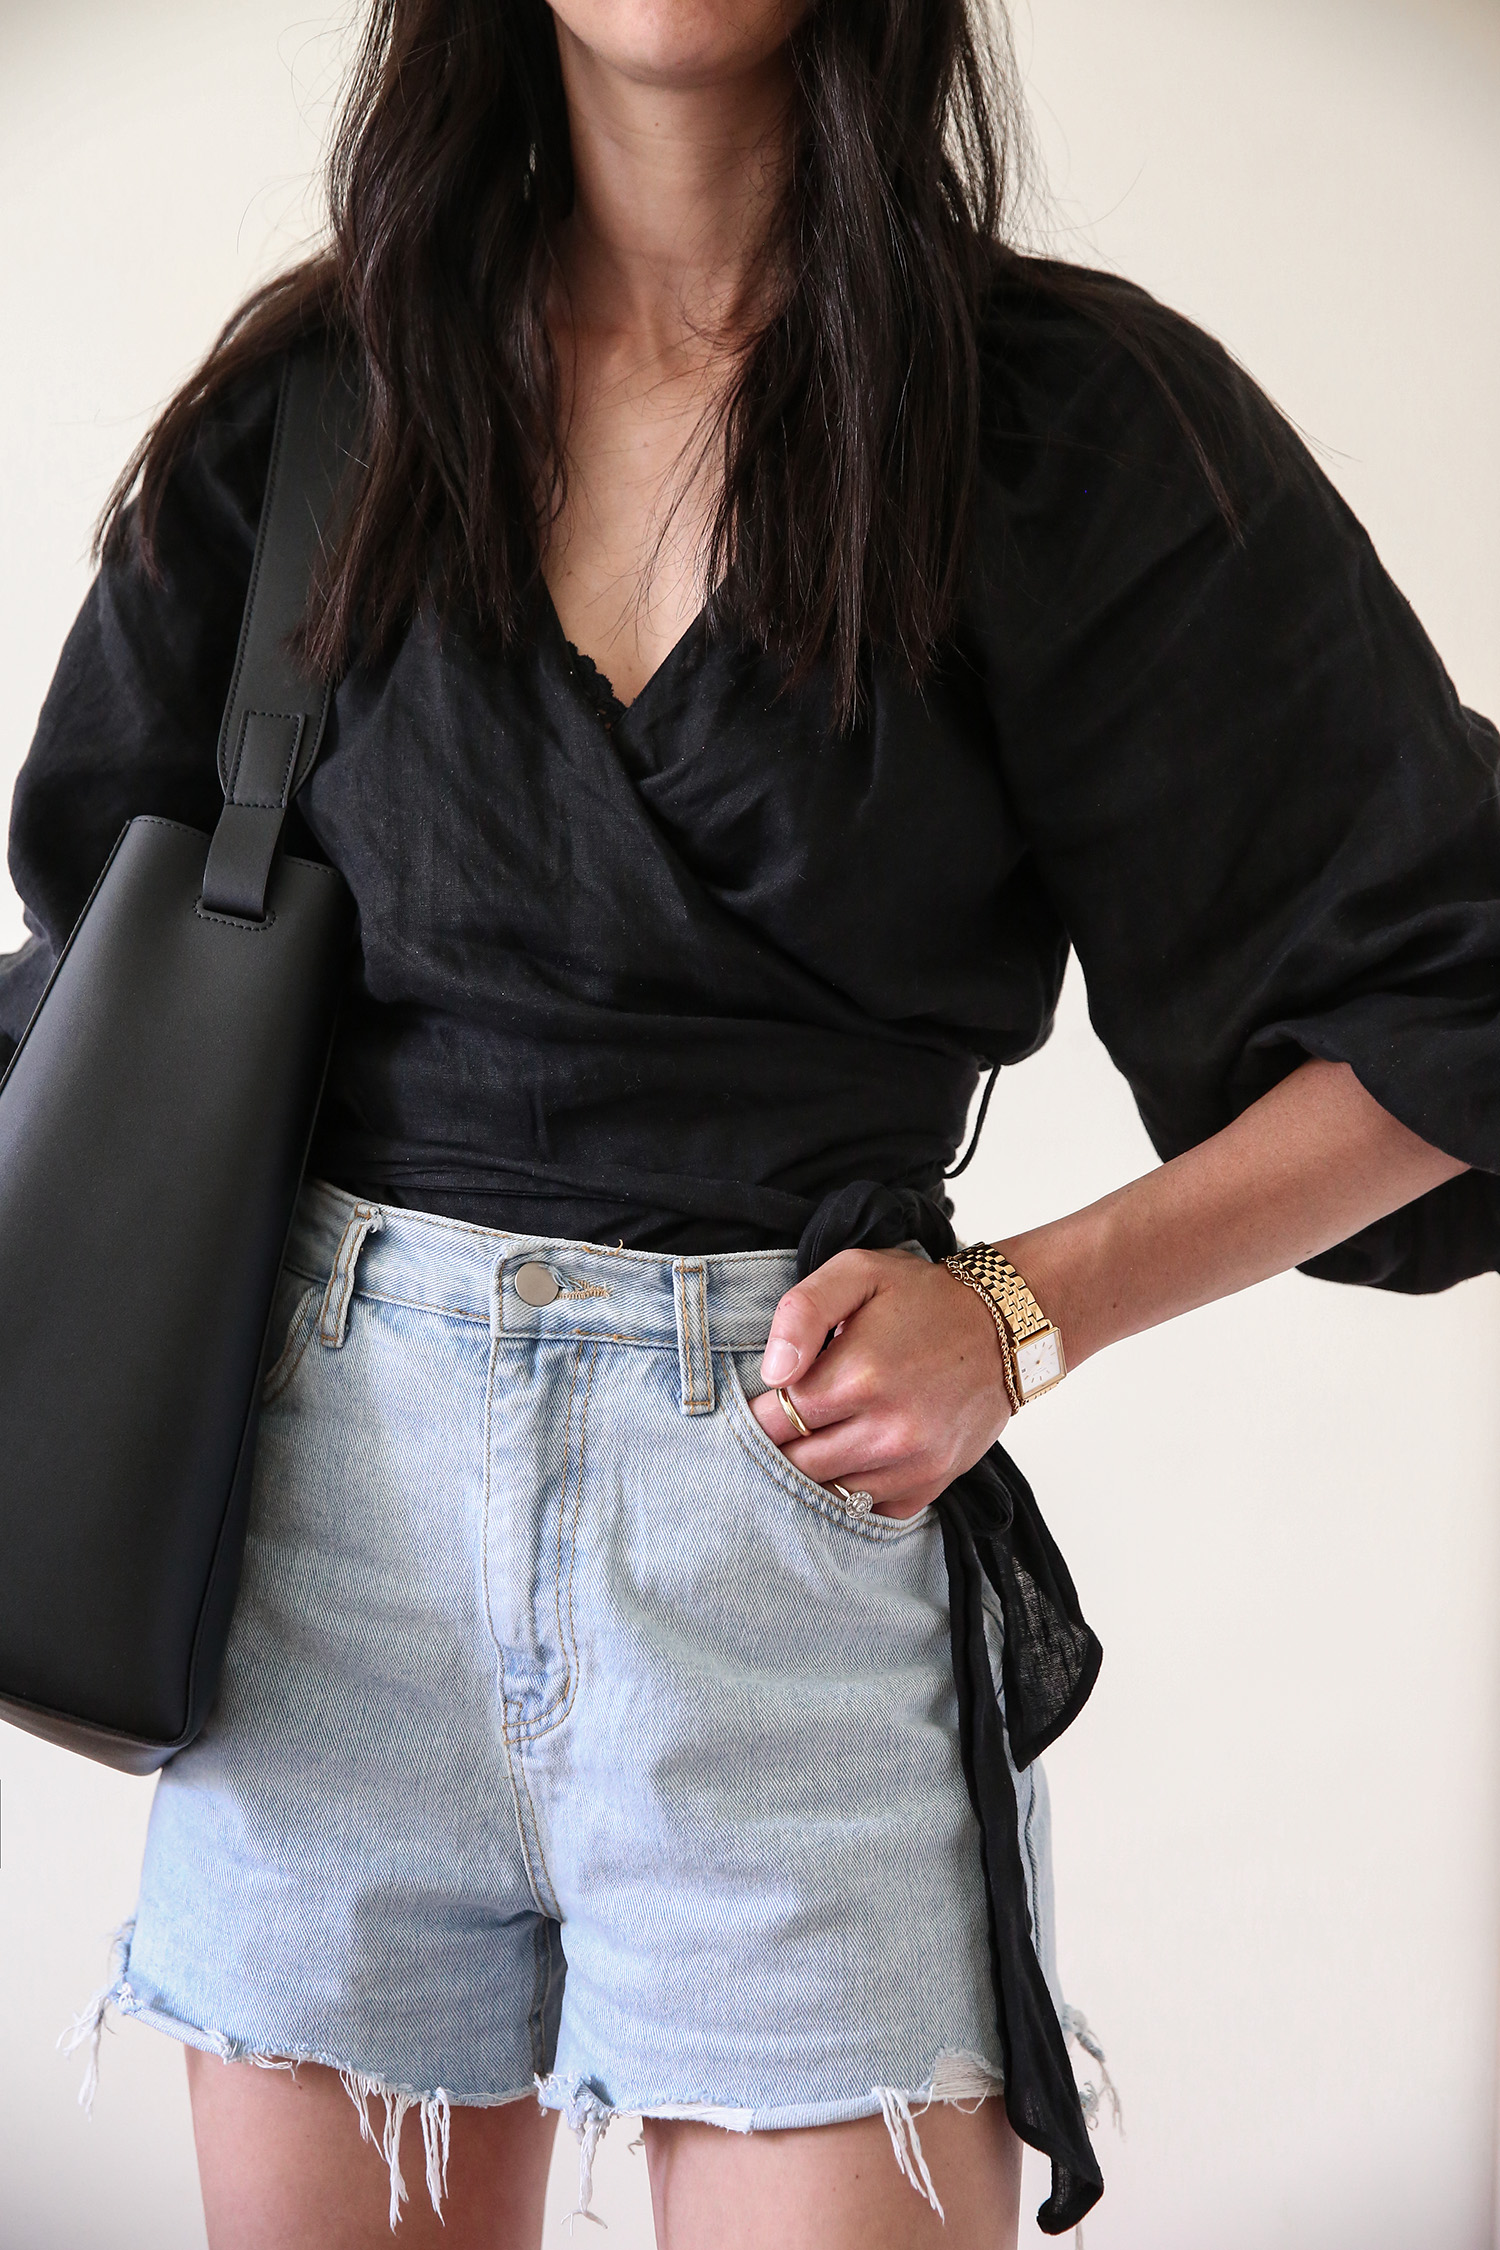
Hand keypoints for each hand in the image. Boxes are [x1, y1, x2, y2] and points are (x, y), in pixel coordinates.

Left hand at [750, 1248, 1012, 1518]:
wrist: (1005, 1327)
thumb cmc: (923, 1297)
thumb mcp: (857, 1273)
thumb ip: (801, 1313)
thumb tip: (774, 1373)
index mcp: (858, 1377)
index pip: (773, 1422)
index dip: (760, 1413)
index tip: (766, 1400)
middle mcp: (887, 1430)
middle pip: (796, 1465)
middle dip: (784, 1445)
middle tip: (788, 1421)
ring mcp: (913, 1464)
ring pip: (829, 1492)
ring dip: (817, 1470)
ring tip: (822, 1436)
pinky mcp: (932, 1483)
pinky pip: (869, 1509)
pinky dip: (855, 1488)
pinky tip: (856, 1456)